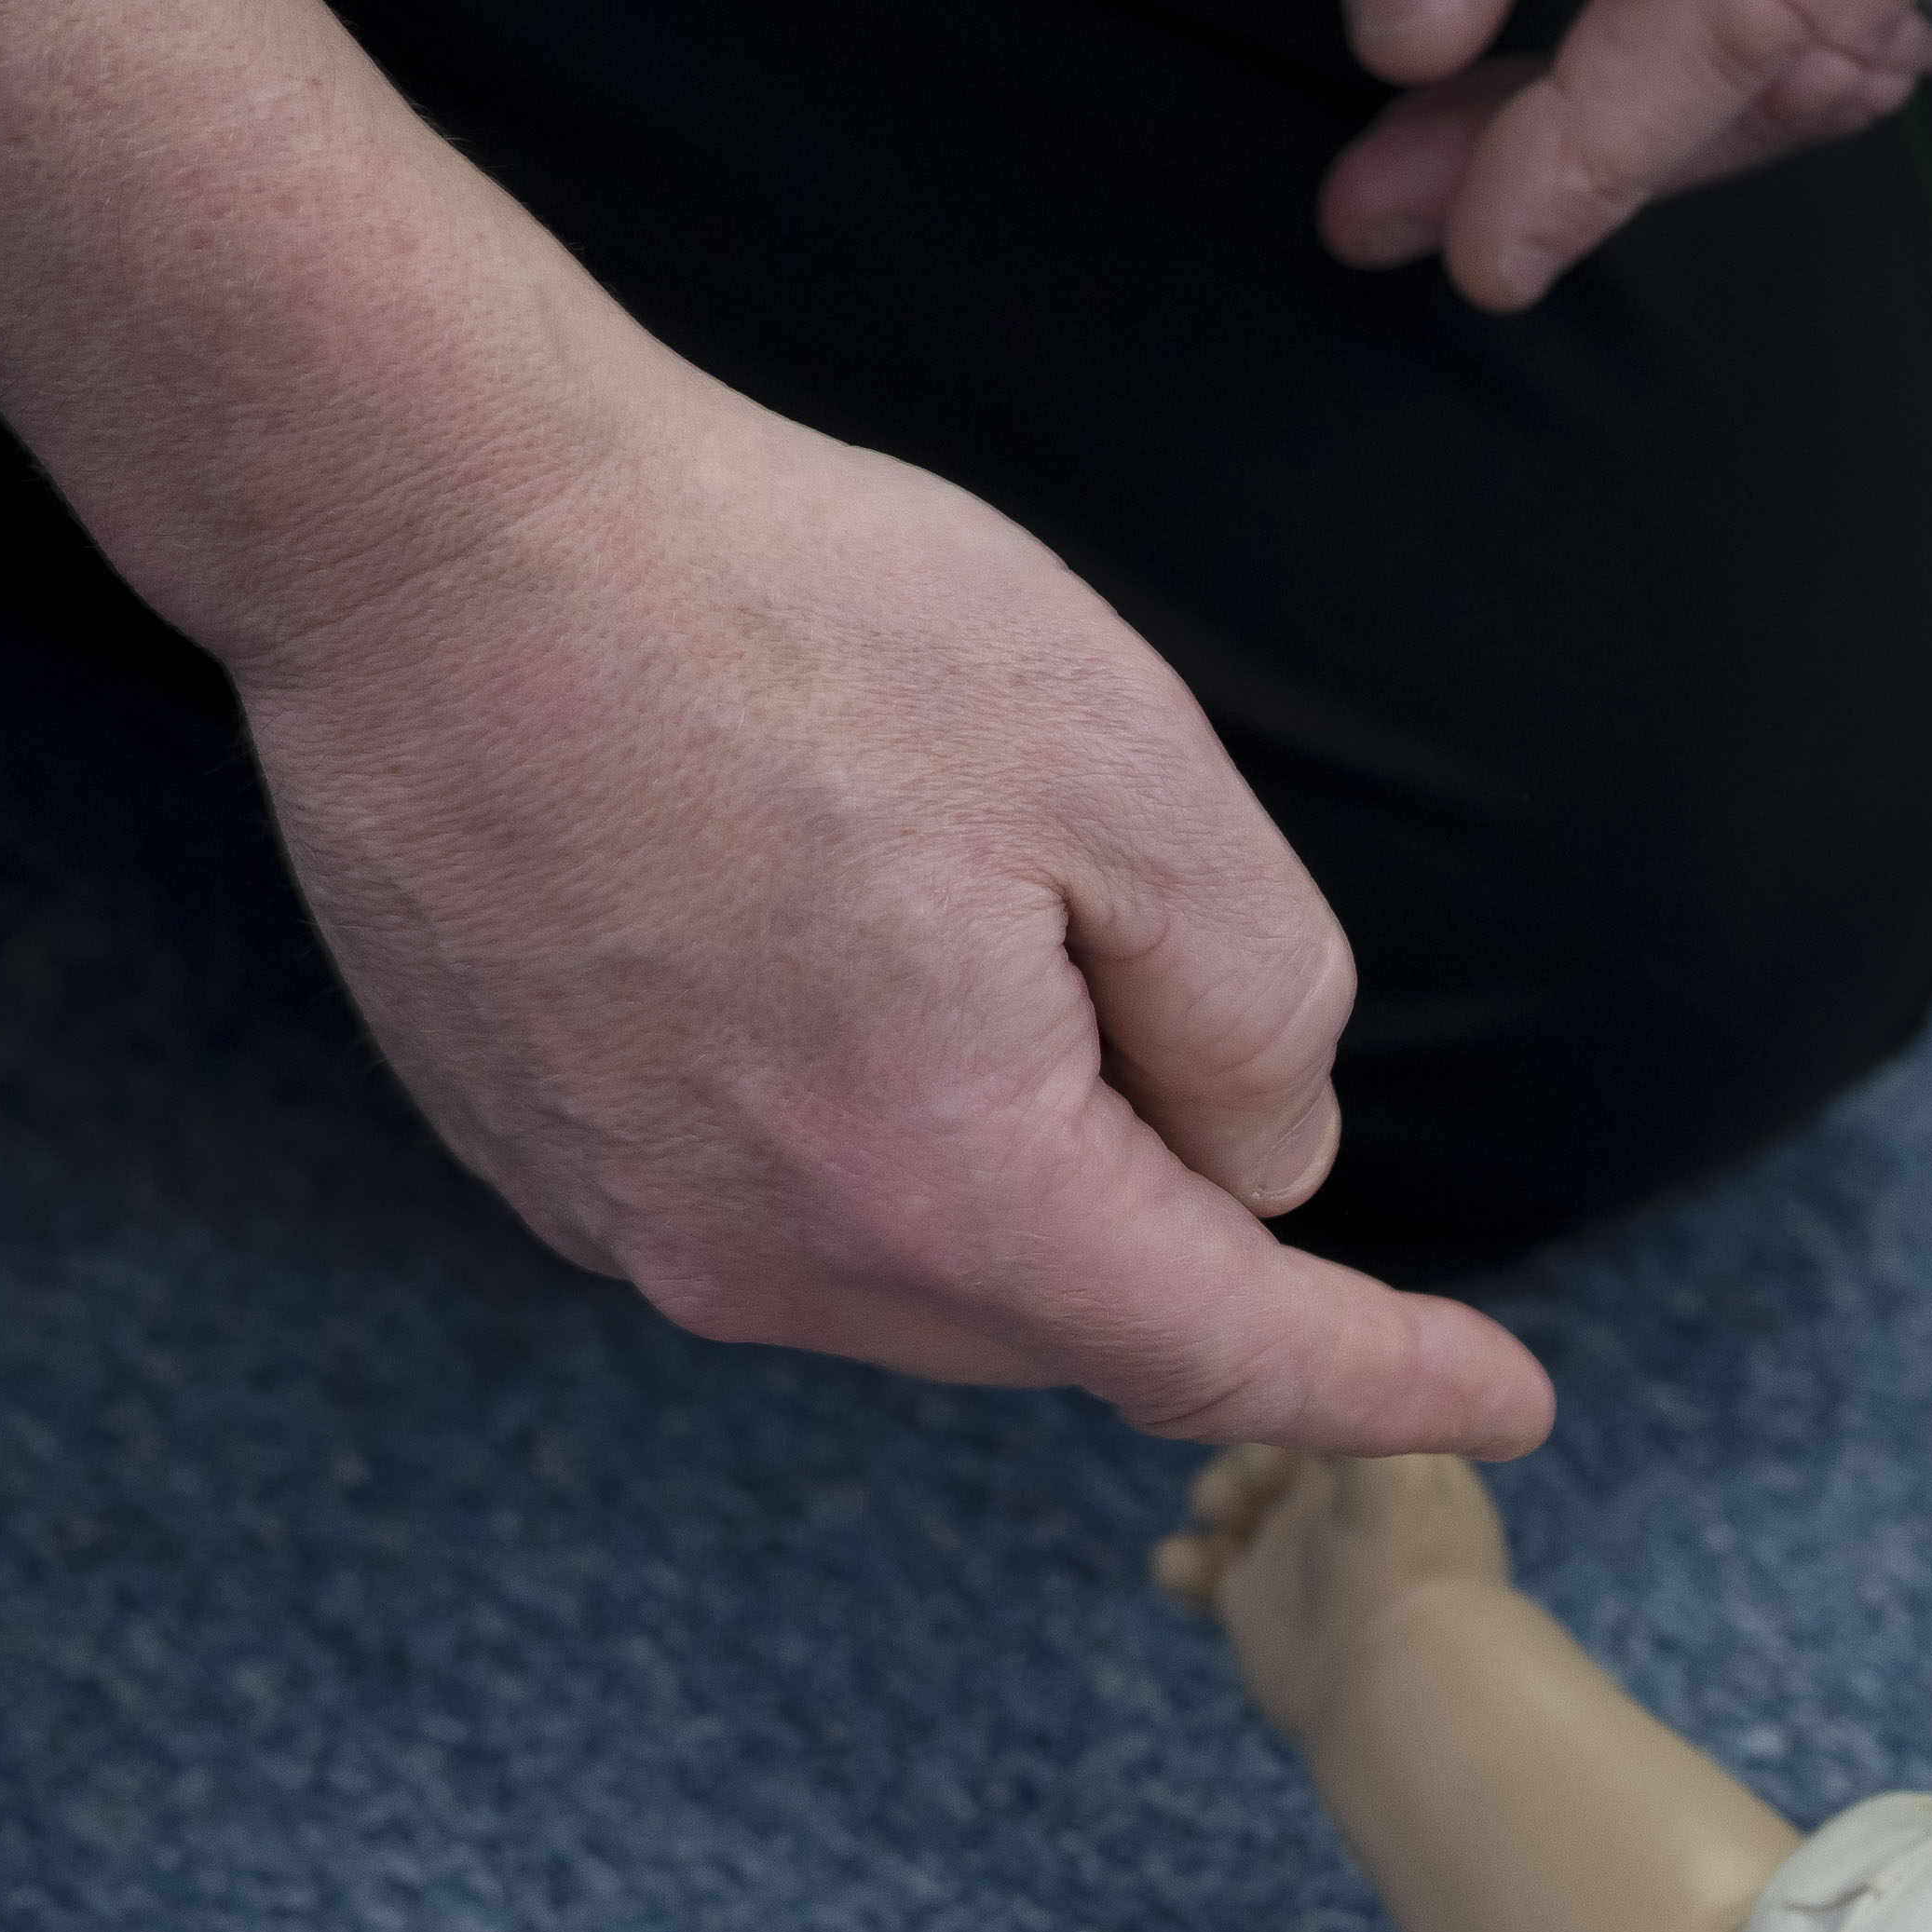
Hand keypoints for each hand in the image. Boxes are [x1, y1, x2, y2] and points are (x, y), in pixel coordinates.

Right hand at [225, 354, 1553, 1457]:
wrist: (425, 530)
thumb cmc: (780, 614)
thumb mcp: (1126, 768)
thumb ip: (1253, 1002)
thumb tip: (1262, 1159)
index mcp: (949, 1190)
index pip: (1227, 1351)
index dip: (1386, 1379)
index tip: (1506, 1401)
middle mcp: (774, 1263)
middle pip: (1070, 1311)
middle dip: (1171, 1209)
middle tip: (1165, 994)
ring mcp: (632, 1223)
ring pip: (917, 1266)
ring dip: (1003, 1161)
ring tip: (954, 919)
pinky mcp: (539, 1158)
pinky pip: (774, 1204)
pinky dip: (859, 1127)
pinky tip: (826, 947)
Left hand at [1317, 0, 1931, 310]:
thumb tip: (1411, 42)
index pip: (1741, 10)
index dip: (1598, 150)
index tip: (1476, 252)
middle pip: (1805, 52)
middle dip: (1606, 159)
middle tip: (1406, 198)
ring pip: (1865, 39)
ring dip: (1685, 123)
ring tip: (1496, 155)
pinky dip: (1770, 51)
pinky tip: (1630, 70)